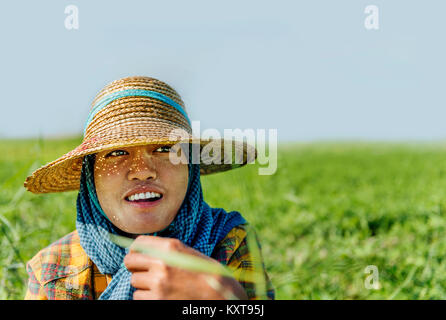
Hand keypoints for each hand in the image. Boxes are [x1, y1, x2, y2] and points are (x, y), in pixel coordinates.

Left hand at [123, 235, 247, 299]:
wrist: (217, 294)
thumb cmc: (203, 272)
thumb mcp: (185, 252)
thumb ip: (164, 249)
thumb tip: (140, 249)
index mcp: (169, 247)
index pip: (137, 244)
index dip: (134, 250)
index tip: (137, 255)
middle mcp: (161, 262)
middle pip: (129, 262)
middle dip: (134, 267)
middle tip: (143, 271)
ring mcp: (158, 283)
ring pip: (134, 281)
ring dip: (143, 284)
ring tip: (160, 285)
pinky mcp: (156, 300)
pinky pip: (138, 297)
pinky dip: (147, 297)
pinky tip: (161, 295)